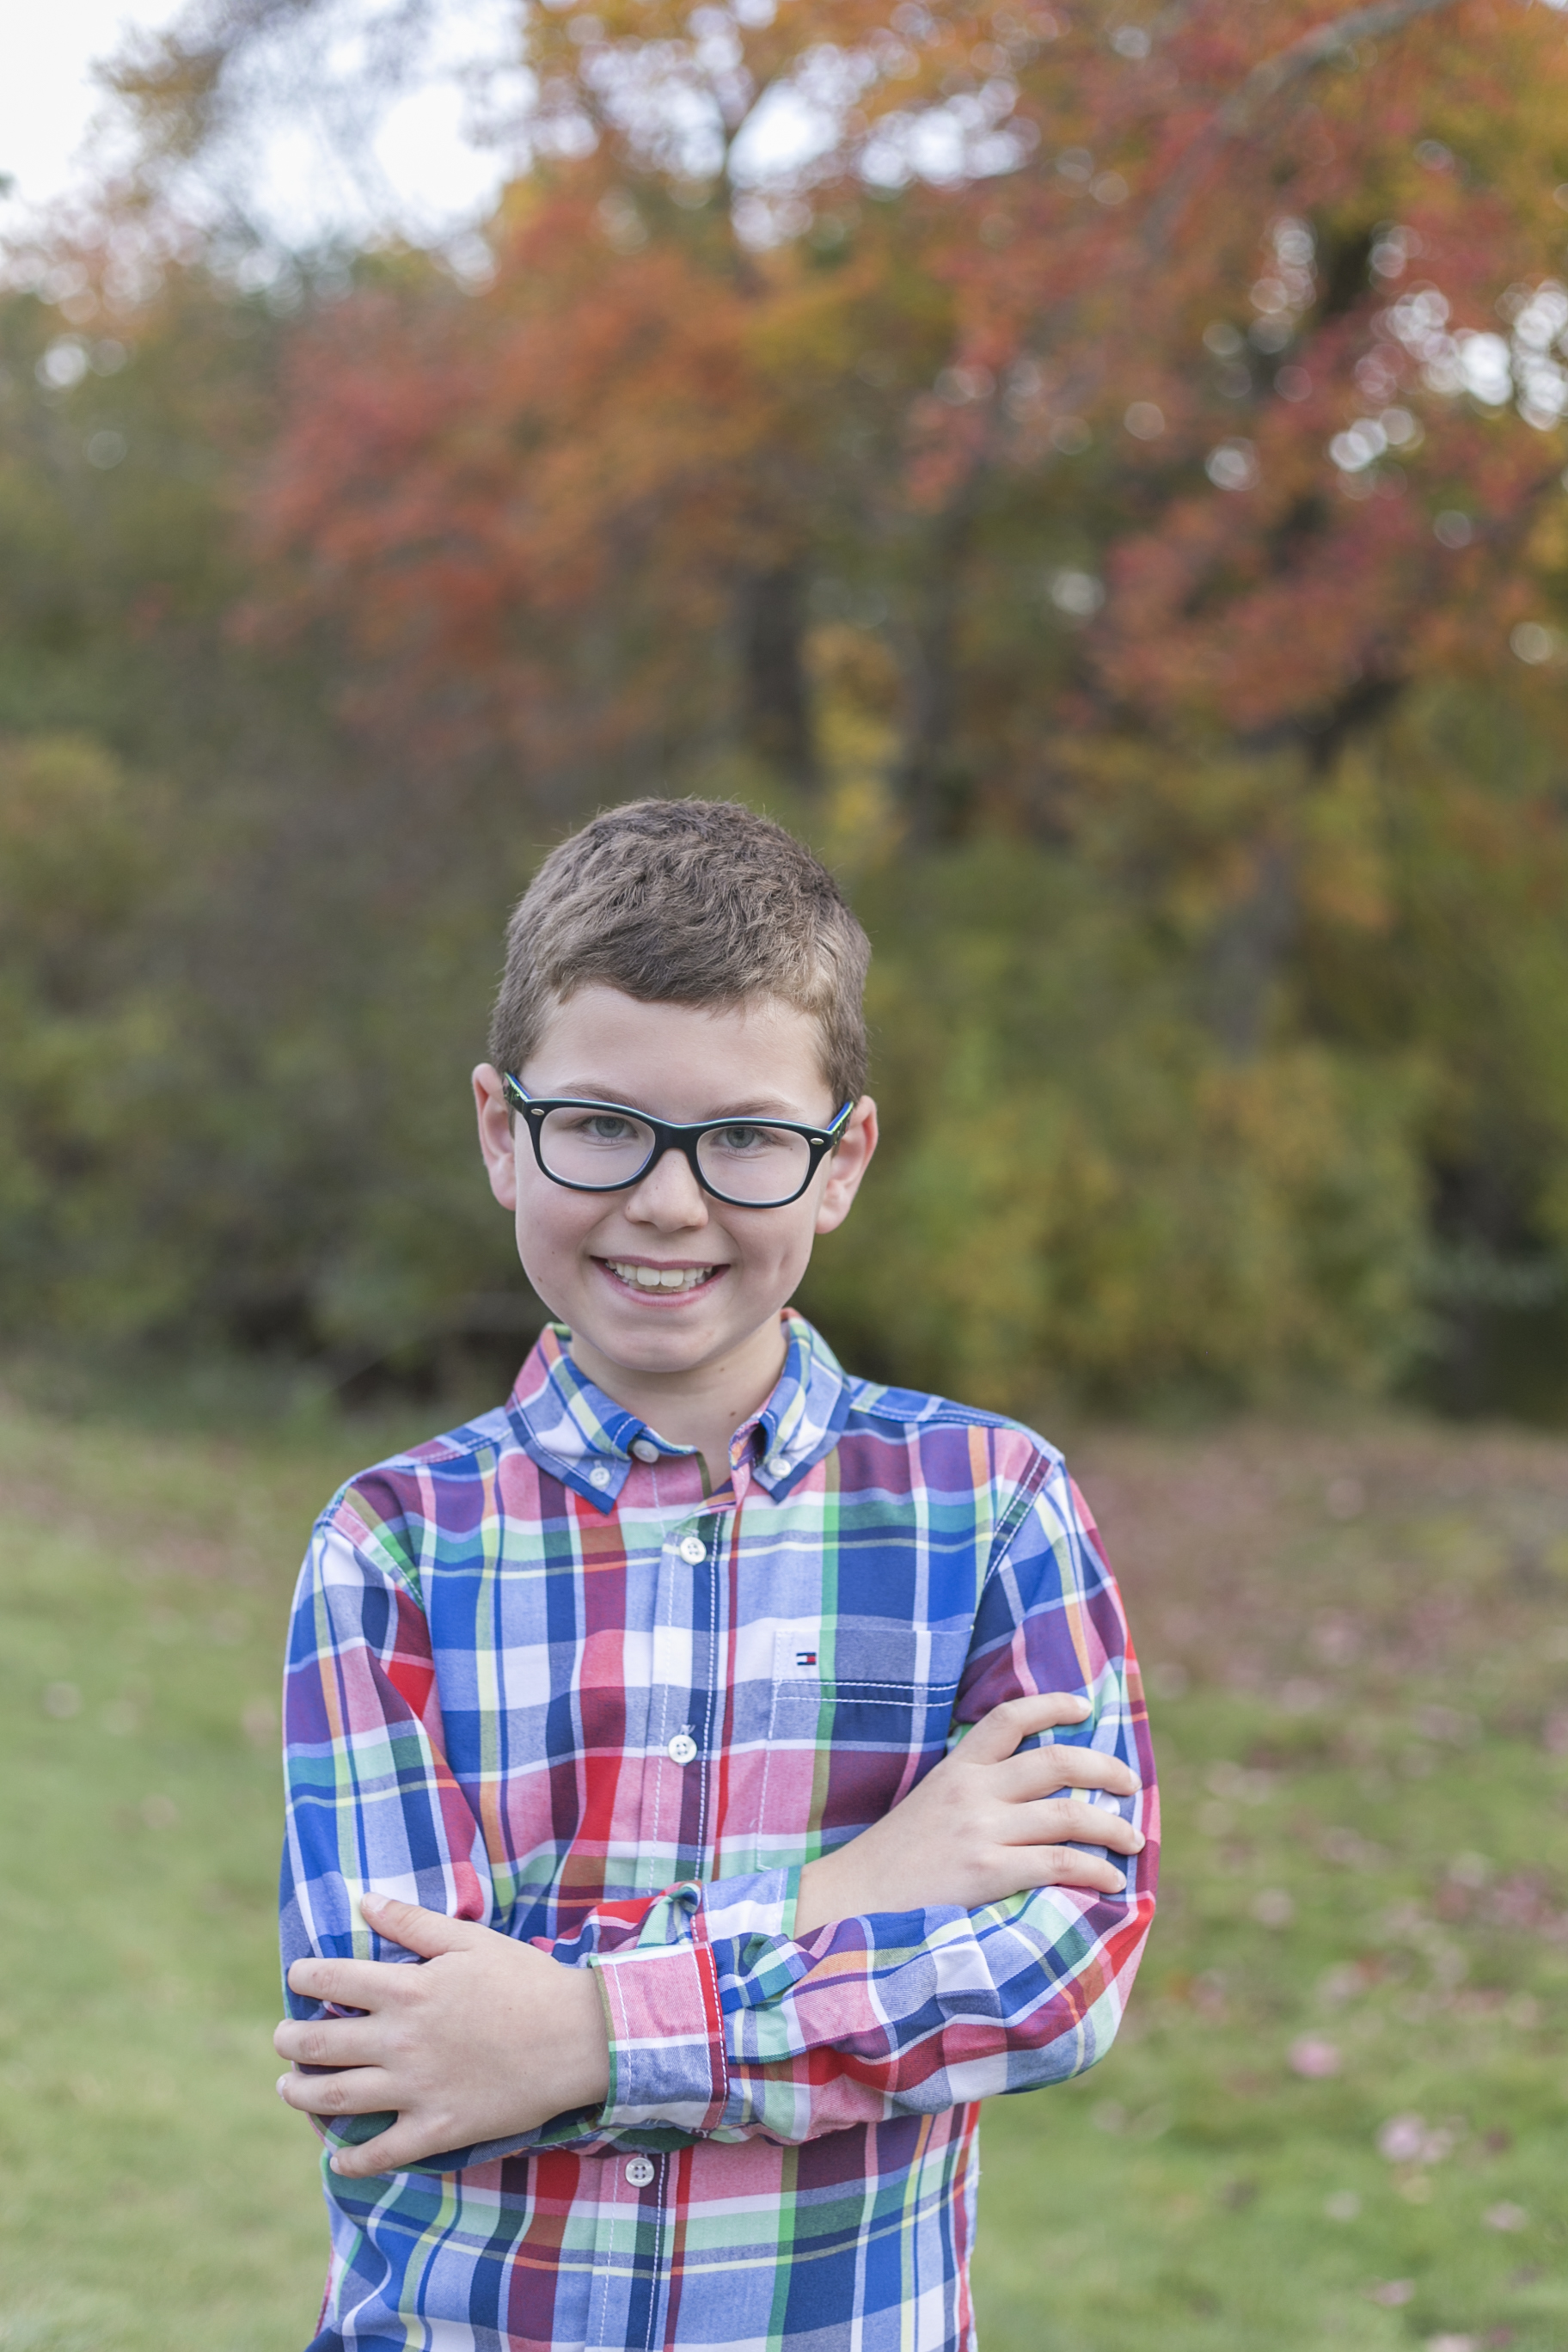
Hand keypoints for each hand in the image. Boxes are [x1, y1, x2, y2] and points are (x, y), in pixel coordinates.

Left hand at [274, 1892, 610, 2177]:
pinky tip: (337, 2158)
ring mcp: (416, 2089)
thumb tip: (365, 1902)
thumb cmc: (525, 1980)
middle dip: (289, 2042)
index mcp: (408, 1990)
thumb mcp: (469, 1940)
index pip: (332, 1981)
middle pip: (320, 2045)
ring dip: (301, 2095)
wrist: (577, 2037)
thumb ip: (412, 1922)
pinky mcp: (437, 2129)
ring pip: (336, 2099)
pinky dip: (351, 2160)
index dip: (304, 1979)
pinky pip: (381, 2153)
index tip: (296, 1979)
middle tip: (282, 2040)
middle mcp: (401, 2041)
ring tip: (289, 2088)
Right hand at [793, 1692, 1143, 1935]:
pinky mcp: (986, 1872)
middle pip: (1057, 1762)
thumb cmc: (894, 1861)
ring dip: (1113, 1827)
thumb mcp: (928, 1804)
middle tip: (1131, 1783)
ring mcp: (980, 1830)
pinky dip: (1095, 1869)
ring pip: (1069, 1814)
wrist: (853, 1899)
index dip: (1053, 1705)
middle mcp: (972, 1790)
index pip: (1009, 1717)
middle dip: (1105, 1769)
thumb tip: (1028, 1794)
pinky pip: (1059, 1863)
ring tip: (1134, 1839)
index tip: (1085, 1708)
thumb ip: (971, 1792)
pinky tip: (1111, 1879)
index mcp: (956, 1768)